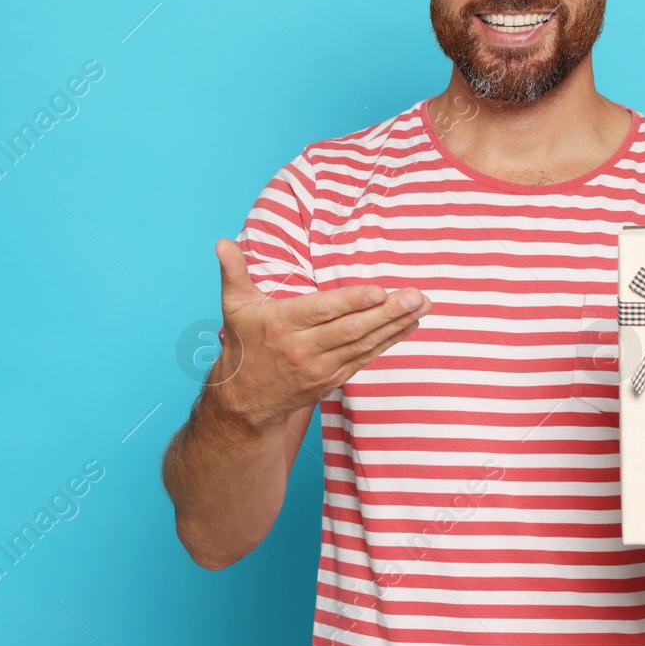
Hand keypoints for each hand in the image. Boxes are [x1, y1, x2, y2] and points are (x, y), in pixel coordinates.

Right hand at [206, 238, 431, 428]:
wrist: (245, 402)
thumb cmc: (243, 345)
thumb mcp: (234, 307)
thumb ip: (233, 272)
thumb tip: (221, 243)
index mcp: (281, 325)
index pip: (322, 311)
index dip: (352, 301)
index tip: (379, 290)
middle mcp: (303, 349)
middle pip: (351, 329)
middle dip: (387, 313)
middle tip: (416, 296)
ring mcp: (321, 367)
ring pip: (364, 344)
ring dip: (396, 325)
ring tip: (422, 306)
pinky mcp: (333, 378)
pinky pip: (367, 358)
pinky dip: (390, 342)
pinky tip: (410, 325)